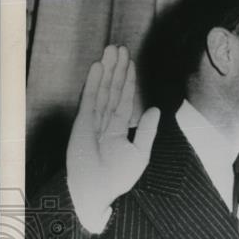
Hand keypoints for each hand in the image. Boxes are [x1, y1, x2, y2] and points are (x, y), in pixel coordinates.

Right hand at [66, 45, 159, 231]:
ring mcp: (92, 121)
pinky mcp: (82, 123)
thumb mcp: (140, 152)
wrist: (97, 191)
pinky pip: (90, 99)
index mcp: (118, 129)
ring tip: (111, 50)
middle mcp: (105, 122)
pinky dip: (94, 83)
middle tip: (120, 48)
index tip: (130, 63)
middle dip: (117, 70)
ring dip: (107, 70)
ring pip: (102, 90)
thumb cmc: (118, 177)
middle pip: (112, 90)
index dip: (128, 82)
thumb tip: (156, 109)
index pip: (124, 100)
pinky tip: (98, 67)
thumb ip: (147, 130)